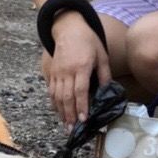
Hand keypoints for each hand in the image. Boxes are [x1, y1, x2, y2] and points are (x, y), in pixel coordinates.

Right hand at [43, 14, 112, 129]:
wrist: (68, 29)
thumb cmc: (89, 42)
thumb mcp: (102, 55)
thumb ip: (104, 74)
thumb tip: (106, 91)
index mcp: (82, 67)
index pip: (80, 90)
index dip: (82, 106)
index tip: (84, 119)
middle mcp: (67, 71)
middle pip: (66, 97)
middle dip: (70, 114)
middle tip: (74, 129)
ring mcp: (57, 72)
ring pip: (57, 96)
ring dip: (61, 112)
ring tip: (66, 125)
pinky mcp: (52, 72)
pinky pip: (51, 91)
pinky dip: (54, 104)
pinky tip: (59, 112)